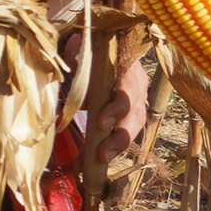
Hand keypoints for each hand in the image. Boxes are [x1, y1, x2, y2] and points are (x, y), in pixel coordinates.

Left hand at [90, 53, 150, 172]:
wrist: (99, 47)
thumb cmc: (90, 47)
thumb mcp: (84, 46)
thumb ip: (79, 51)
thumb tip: (73, 49)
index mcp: (128, 68)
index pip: (128, 89)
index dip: (117, 108)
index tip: (101, 123)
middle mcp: (137, 88)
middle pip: (135, 116)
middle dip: (119, 138)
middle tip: (101, 155)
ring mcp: (135, 103)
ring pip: (132, 129)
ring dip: (115, 148)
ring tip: (97, 164)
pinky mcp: (127, 115)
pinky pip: (122, 134)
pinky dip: (109, 149)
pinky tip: (92, 164)